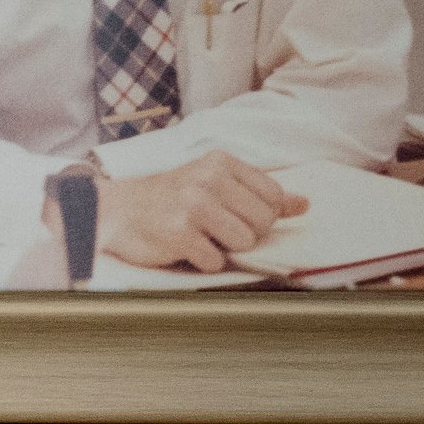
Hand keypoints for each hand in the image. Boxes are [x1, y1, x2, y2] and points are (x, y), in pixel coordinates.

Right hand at [94, 152, 307, 271]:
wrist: (118, 210)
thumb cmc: (173, 198)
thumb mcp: (216, 184)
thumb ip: (260, 193)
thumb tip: (305, 204)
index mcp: (220, 162)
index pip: (273, 196)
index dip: (261, 215)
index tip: (236, 215)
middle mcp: (207, 178)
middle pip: (263, 222)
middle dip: (244, 233)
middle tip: (215, 227)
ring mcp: (192, 205)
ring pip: (244, 242)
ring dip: (224, 248)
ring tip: (201, 236)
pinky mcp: (177, 233)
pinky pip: (215, 261)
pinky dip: (202, 261)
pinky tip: (185, 247)